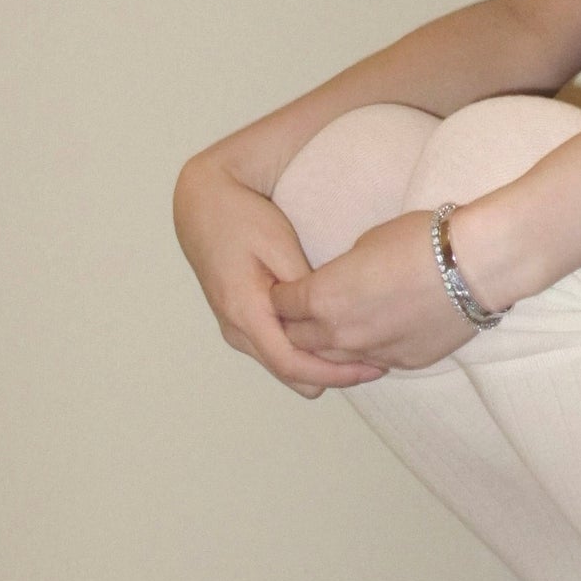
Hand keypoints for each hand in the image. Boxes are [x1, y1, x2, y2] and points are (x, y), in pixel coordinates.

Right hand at [174, 154, 388, 397]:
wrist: (203, 205)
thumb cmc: (242, 219)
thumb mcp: (279, 246)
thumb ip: (303, 288)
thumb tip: (330, 320)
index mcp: (244, 312)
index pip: (291, 364)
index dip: (334, 374)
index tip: (370, 369)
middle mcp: (236, 329)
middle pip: (289, 374)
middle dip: (332, 375)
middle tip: (376, 364)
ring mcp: (235, 328)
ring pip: (283, 365)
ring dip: (319, 365)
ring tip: (362, 351)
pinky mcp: (241, 322)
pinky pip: (276, 349)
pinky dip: (305, 351)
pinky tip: (334, 336)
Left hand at [270, 211, 477, 371]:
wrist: (473, 266)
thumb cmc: (420, 241)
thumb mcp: (367, 243)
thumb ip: (341, 272)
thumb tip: (342, 282)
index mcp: (322, 298)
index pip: (280, 305)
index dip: (281, 294)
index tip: (286, 289)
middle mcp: (339, 333)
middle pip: (297, 340)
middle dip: (296, 325)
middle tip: (304, 312)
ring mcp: (371, 353)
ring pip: (333, 359)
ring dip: (329, 345)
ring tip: (339, 328)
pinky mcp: (402, 363)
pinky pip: (372, 361)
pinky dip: (367, 350)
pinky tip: (378, 333)